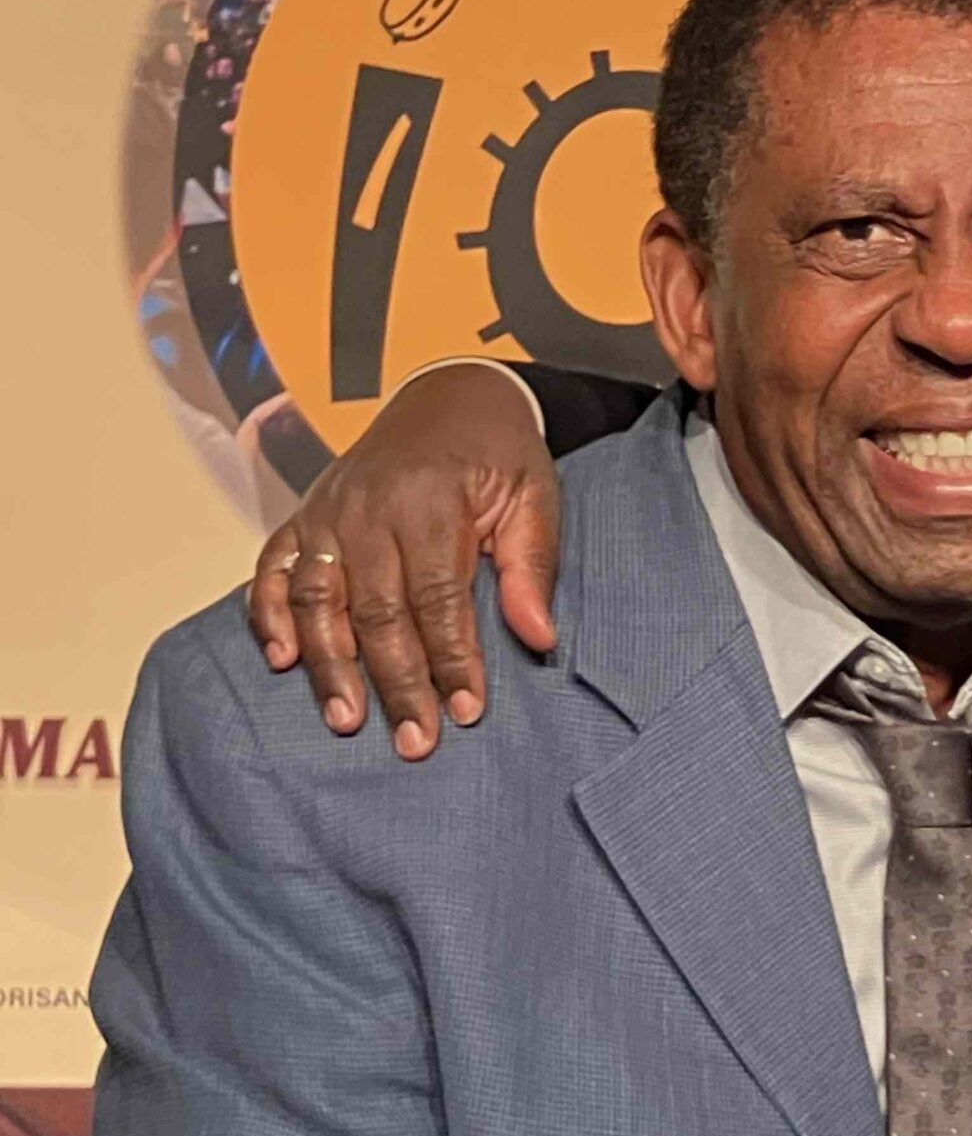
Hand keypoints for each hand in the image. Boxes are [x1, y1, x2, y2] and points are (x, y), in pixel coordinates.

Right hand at [244, 364, 559, 760]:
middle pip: (376, 611)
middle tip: (414, 740)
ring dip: (328, 665)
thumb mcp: (535, 495)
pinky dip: (268, 616)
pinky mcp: (304, 517)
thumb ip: (533, 565)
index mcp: (430, 501)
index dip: (451, 658)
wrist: (450, 394)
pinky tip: (282, 660)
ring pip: (318, 600)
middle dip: (396, 683)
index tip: (466, 709)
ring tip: (346, 719)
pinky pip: (273, 570)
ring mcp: (327, 512)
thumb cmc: (497, 451)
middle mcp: (368, 508)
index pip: (438, 597)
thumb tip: (539, 637)